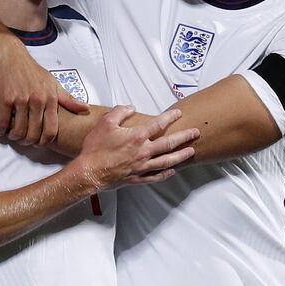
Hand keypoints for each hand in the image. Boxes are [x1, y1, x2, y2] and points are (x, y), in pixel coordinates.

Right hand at [0, 39, 88, 145]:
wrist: (10, 55)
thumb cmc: (32, 70)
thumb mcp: (52, 83)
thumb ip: (68, 99)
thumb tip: (86, 108)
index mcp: (51, 98)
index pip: (51, 130)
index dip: (44, 141)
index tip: (38, 143)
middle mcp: (37, 100)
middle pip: (34, 134)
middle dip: (28, 142)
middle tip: (24, 141)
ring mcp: (21, 99)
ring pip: (18, 130)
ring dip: (14, 137)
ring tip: (12, 135)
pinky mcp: (5, 98)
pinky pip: (3, 122)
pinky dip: (1, 130)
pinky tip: (0, 130)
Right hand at [73, 106, 198, 189]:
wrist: (89, 172)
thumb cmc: (96, 148)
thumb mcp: (105, 122)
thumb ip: (120, 112)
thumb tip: (131, 108)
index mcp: (137, 136)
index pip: (159, 124)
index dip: (170, 117)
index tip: (178, 113)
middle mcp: (143, 152)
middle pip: (169, 143)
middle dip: (184, 137)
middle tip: (196, 133)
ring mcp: (142, 166)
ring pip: (167, 161)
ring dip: (181, 155)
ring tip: (191, 151)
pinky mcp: (137, 178)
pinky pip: (156, 176)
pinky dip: (166, 173)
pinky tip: (173, 171)